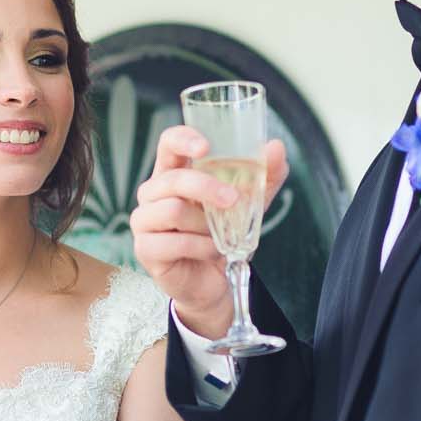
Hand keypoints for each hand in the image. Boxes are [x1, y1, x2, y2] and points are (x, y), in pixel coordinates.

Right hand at [131, 127, 288, 338]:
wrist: (214, 282)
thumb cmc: (221, 237)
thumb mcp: (248, 205)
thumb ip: (263, 177)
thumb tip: (276, 147)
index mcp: (174, 173)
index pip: (169, 143)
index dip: (184, 139)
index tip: (206, 147)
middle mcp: (153, 193)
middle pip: (173, 179)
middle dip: (206, 187)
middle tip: (233, 199)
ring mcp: (144, 220)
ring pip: (173, 211)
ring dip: (205, 225)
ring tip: (218, 236)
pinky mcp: (145, 248)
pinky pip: (174, 242)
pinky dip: (201, 247)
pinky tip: (210, 252)